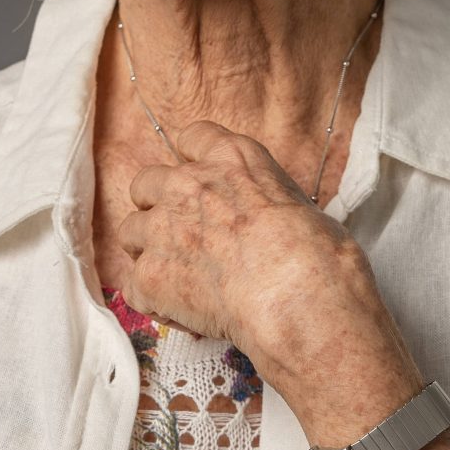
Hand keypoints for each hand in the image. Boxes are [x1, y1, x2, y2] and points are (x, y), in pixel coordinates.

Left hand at [114, 117, 365, 379]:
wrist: (298, 298)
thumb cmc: (318, 254)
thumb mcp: (299, 204)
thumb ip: (265, 201)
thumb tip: (267, 222)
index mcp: (231, 158)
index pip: (192, 137)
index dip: (191, 162)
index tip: (199, 182)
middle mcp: (188, 184)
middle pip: (146, 183)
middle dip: (158, 206)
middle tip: (183, 235)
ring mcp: (163, 229)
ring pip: (131, 232)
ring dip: (149, 251)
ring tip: (178, 277)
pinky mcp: (151, 275)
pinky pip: (134, 286)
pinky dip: (153, 299)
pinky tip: (180, 311)